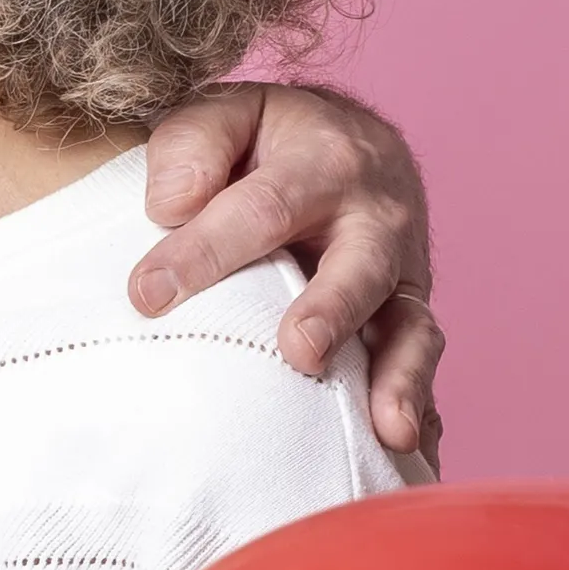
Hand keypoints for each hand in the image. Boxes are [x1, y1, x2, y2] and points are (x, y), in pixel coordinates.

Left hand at [131, 83, 442, 469]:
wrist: (352, 144)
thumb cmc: (267, 141)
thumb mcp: (227, 114)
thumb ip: (191, 145)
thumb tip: (168, 206)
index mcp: (325, 160)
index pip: (261, 208)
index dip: (206, 250)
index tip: (146, 295)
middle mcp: (378, 221)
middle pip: (357, 271)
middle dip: (331, 313)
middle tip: (299, 353)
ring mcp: (402, 278)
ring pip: (411, 330)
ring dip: (400, 379)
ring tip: (386, 427)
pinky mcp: (410, 324)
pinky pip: (421, 372)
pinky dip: (420, 412)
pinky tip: (408, 455)